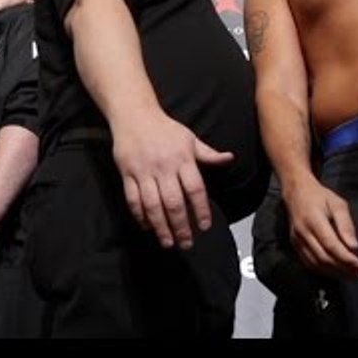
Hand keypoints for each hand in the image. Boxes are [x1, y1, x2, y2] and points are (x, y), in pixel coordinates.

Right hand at [113, 111, 232, 249]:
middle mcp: (164, 166)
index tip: (204, 226)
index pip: (195, 189)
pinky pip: (133, 198)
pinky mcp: (127, 173)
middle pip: (174, 202)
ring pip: (153, 205)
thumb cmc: (164, 128)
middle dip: (181, 226)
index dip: (201, 210)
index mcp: (182, 159)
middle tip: (186, 243)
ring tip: (167, 242)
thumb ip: (208, 154)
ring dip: (160, 226)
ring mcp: (144, 171)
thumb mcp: (189, 138)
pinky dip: (139, 215)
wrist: (134, 114)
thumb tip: (230, 159)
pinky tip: (147, 226)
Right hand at [284, 180, 357, 278]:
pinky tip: (335, 270)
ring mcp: (297, 240)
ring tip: (350, 274)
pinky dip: (323, 270)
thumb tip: (354, 246)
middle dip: (342, 268)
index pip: (330, 244)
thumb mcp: (338, 204)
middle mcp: (303, 232)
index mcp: (313, 219)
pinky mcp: (295, 245)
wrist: (297, 193)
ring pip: (315, 263)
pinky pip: (309, 263)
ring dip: (334, 272)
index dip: (345, 257)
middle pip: (323, 257)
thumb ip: (346, 225)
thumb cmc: (320, 197)